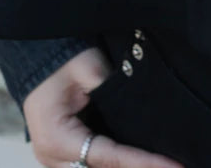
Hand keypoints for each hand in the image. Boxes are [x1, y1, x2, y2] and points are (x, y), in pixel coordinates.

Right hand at [22, 46, 184, 167]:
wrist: (38, 54)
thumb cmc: (61, 59)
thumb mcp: (88, 68)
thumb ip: (113, 91)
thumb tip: (143, 109)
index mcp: (56, 139)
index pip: (109, 157)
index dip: (143, 163)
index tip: (173, 165)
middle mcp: (53, 158)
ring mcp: (57, 159)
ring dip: (130, 166)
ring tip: (166, 165)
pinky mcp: (65, 154)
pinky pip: (95, 162)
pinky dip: (118, 162)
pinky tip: (145, 160)